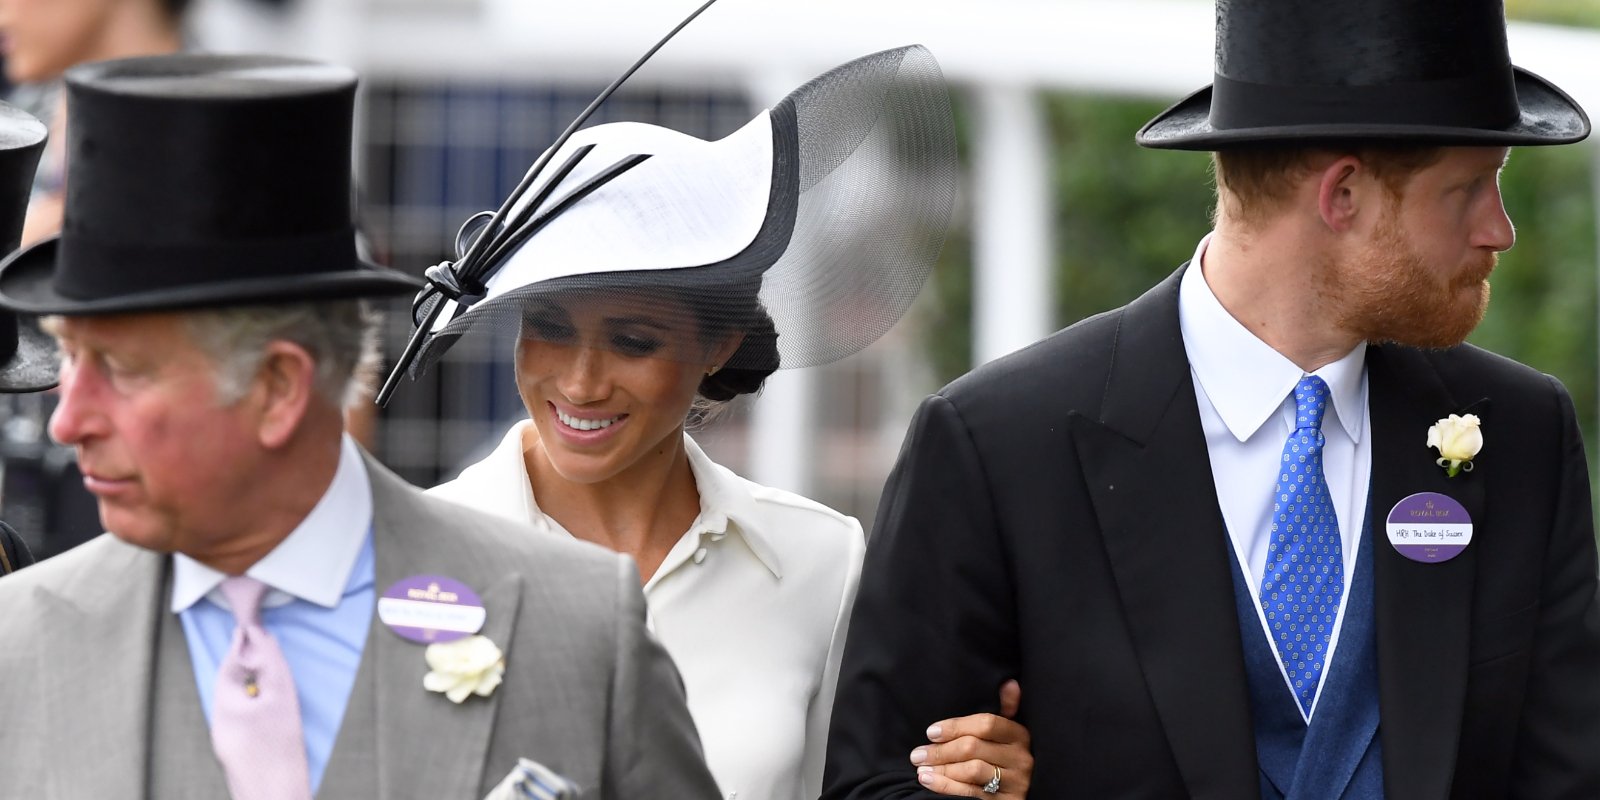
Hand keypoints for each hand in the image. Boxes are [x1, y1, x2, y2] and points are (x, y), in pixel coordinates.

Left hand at [911, 679, 1032, 797]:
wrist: (1025, 793)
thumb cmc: (1008, 758)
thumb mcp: (1010, 734)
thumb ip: (1006, 710)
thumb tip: (1009, 683)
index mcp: (1019, 735)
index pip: (986, 724)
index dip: (955, 726)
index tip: (931, 732)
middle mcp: (1020, 757)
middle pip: (973, 748)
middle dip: (940, 751)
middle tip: (917, 754)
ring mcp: (1015, 782)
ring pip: (971, 771)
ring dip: (941, 769)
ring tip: (921, 768)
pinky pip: (971, 793)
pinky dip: (946, 786)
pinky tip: (929, 781)